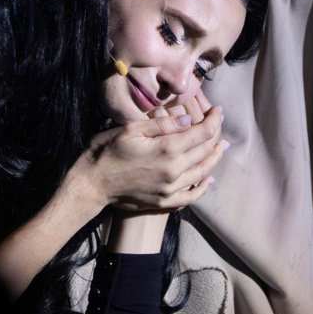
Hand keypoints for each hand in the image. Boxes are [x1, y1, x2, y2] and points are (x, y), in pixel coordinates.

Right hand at [66, 105, 226, 213]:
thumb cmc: (106, 152)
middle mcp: (174, 170)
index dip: (214, 120)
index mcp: (167, 148)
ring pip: (203, 173)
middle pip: (206, 151)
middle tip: (218, 125)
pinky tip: (208, 179)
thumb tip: (188, 119)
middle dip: (216, 136)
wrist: (92, 184)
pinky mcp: (164, 202)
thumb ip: (162, 124)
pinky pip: (191, 196)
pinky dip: (203, 187)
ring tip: (221, 147)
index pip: (202, 133)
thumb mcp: (131, 129)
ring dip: (214, 159)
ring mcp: (170, 189)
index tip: (218, 111)